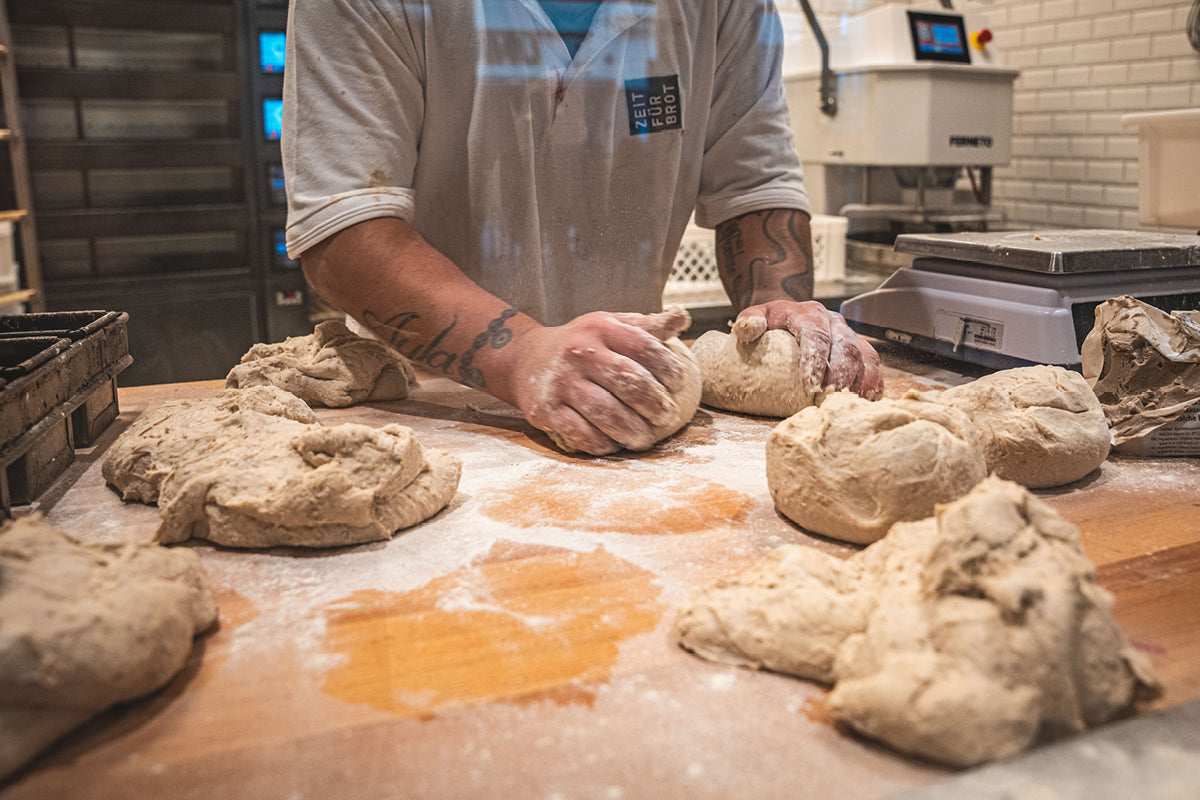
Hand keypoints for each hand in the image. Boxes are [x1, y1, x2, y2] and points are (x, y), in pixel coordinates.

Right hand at [510, 307, 691, 454]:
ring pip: (607, 413)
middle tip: (667, 418)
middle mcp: (579, 352)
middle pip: (629, 382)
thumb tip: (682, 316)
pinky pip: (581, 434)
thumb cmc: (579, 343)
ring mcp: (561, 382)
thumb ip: (646, 326)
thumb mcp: (609, 326)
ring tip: (645, 438)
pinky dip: (603, 443)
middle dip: (654, 405)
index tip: (677, 386)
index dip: (668, 369)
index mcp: (601, 328)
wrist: (525, 358)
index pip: (644, 347)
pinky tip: (614, 444)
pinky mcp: (546, 410)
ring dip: (633, 431)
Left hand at [734, 300, 883, 399]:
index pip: (816, 335)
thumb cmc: (772, 322)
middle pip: (846, 346)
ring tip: (851, 403)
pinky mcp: (860, 350)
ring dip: (862, 381)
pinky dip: (874, 385)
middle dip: (842, 374)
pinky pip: (873, 366)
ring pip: (866, 355)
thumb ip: (748, 320)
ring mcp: (851, 336)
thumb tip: (748, 329)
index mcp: (810, 314)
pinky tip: (867, 402)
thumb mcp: (756, 315)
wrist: (791, 315)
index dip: (815, 361)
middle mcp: (835, 323)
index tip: (810, 386)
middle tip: (831, 397)